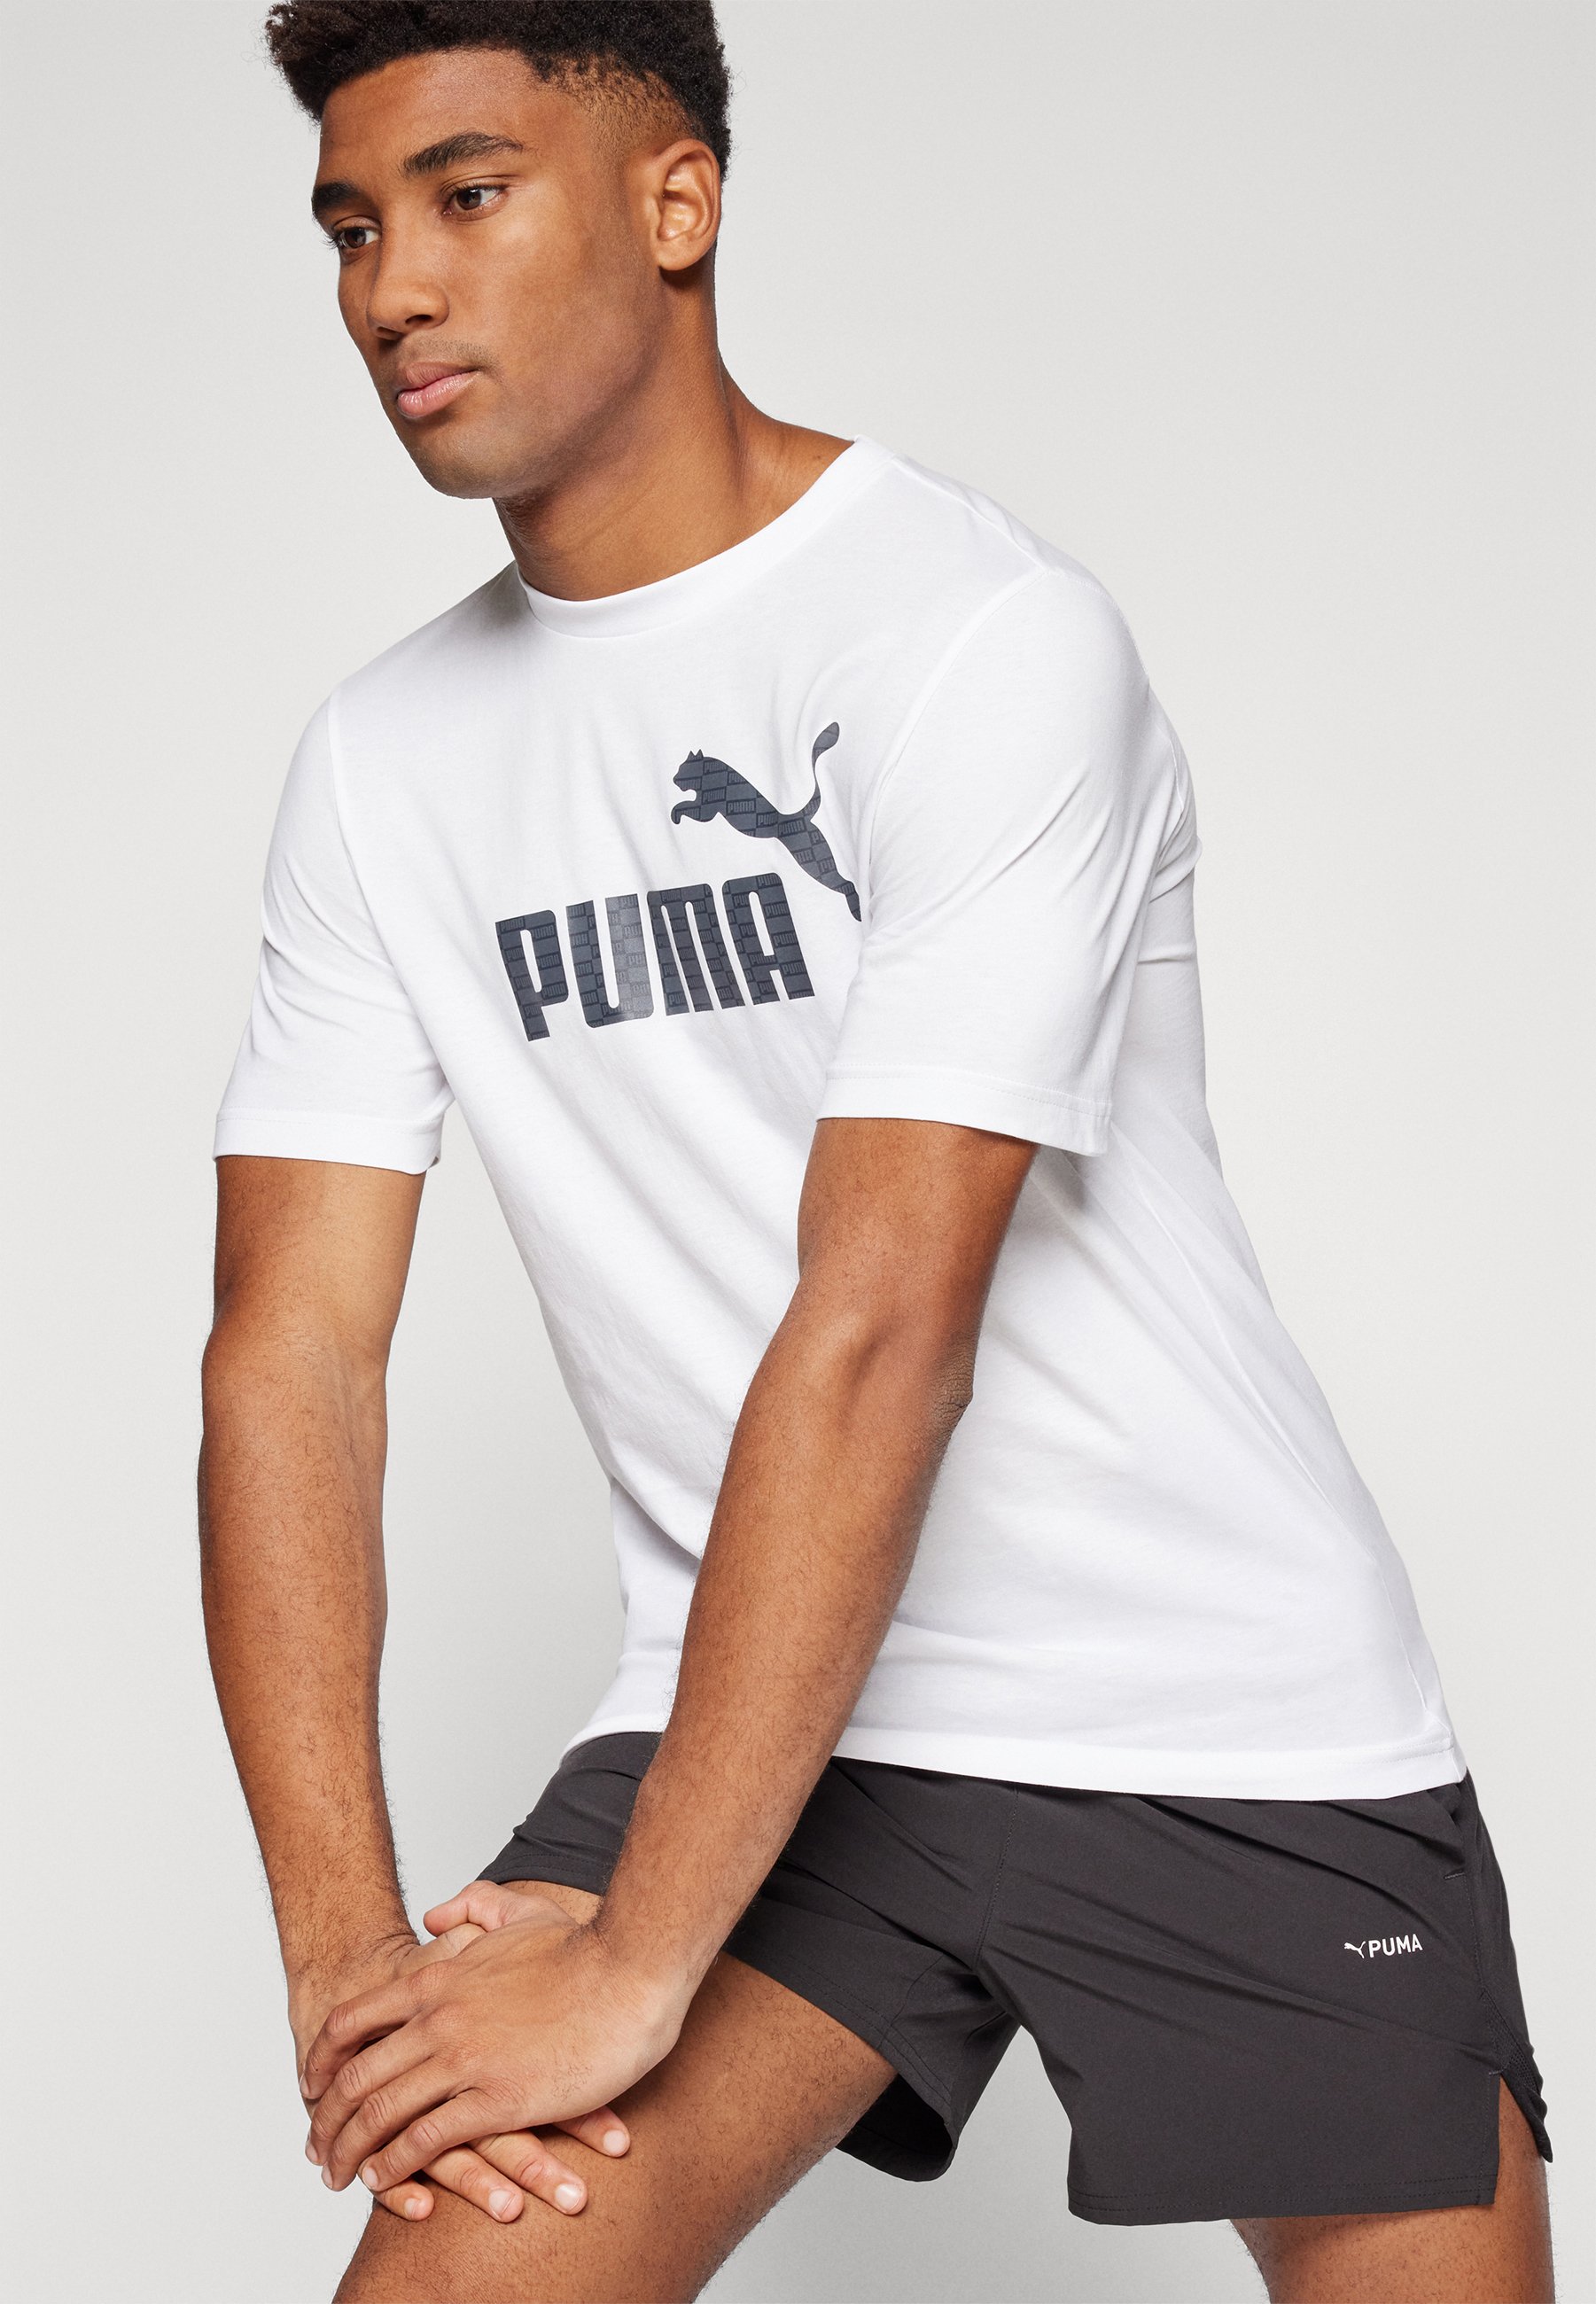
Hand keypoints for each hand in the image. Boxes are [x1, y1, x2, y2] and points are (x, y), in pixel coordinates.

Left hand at [301, 1892, 687, 2194]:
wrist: (632, 1970)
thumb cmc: (586, 1947)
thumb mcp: (520, 1912)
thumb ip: (473, 1905)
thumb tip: (435, 1915)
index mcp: (440, 1980)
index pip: (354, 2020)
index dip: (323, 2058)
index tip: (312, 2084)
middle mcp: (439, 2020)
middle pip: (355, 2075)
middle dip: (325, 2117)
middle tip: (316, 2145)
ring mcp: (464, 2060)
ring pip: (380, 2113)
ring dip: (350, 2150)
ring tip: (338, 2175)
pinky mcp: (496, 2100)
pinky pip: (425, 2140)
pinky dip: (394, 2165)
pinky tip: (384, 2179)